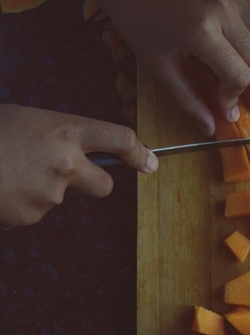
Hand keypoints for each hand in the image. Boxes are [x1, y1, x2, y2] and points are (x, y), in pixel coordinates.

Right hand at [0, 104, 157, 227]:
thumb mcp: (24, 119)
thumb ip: (55, 135)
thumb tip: (71, 149)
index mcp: (64, 130)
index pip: (119, 139)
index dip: (140, 152)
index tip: (150, 163)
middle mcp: (66, 163)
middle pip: (105, 185)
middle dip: (95, 183)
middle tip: (68, 175)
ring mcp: (51, 194)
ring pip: (59, 197)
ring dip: (40, 189)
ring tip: (8, 173)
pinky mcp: (32, 216)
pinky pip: (34, 211)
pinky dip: (20, 203)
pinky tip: (1, 188)